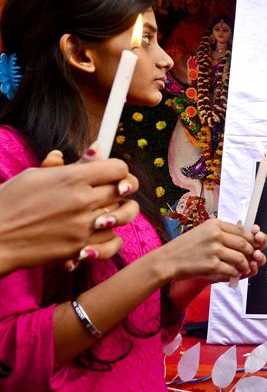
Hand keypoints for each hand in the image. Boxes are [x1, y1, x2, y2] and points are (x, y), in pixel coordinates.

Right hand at [0, 149, 139, 276]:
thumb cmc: (9, 203)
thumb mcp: (35, 176)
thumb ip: (70, 165)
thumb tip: (96, 148)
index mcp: (72, 178)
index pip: (118, 168)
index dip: (118, 170)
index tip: (111, 174)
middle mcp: (82, 201)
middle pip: (125, 189)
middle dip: (122, 188)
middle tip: (112, 192)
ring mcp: (83, 225)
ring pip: (125, 215)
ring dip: (120, 213)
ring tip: (108, 212)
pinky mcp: (80, 247)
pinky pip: (113, 241)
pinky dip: (110, 239)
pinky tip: (100, 233)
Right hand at [157, 219, 266, 283]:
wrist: (167, 260)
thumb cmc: (185, 247)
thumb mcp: (203, 232)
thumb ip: (220, 233)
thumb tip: (242, 238)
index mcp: (214, 224)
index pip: (241, 230)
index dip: (251, 239)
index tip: (253, 246)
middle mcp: (215, 235)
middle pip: (244, 243)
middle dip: (252, 253)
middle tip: (252, 259)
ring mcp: (214, 249)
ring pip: (241, 257)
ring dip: (246, 265)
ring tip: (244, 268)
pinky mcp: (211, 265)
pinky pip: (231, 269)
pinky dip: (236, 273)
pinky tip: (234, 274)